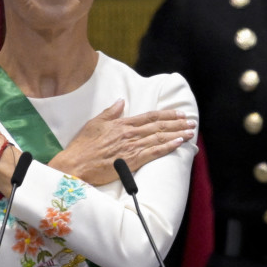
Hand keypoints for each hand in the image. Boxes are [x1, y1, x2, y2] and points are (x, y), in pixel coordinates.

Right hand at [48, 99, 194, 185]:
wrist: (75, 164)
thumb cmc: (82, 146)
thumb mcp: (94, 123)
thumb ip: (110, 112)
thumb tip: (121, 101)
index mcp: (121, 124)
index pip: (149, 117)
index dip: (166, 115)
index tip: (179, 113)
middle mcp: (129, 134)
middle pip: (158, 126)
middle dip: (177, 124)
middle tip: (191, 122)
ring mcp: (131, 147)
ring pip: (159, 138)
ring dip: (177, 134)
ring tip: (190, 132)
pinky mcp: (131, 162)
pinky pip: (153, 152)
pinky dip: (167, 147)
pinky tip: (178, 144)